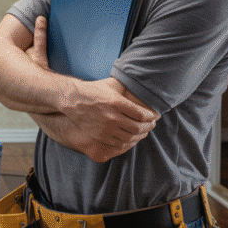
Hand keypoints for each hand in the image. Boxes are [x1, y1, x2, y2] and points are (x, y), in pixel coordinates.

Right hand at [25, 12, 157, 160]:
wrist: (72, 100)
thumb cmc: (93, 90)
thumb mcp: (110, 84)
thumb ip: (126, 87)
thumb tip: (141, 84)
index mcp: (116, 102)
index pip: (142, 115)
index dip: (151, 117)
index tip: (154, 116)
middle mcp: (112, 116)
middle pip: (138, 128)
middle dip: (148, 127)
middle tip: (151, 124)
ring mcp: (105, 128)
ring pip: (130, 137)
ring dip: (140, 136)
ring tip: (143, 131)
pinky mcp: (100, 135)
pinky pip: (119, 143)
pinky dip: (128, 142)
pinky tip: (131, 137)